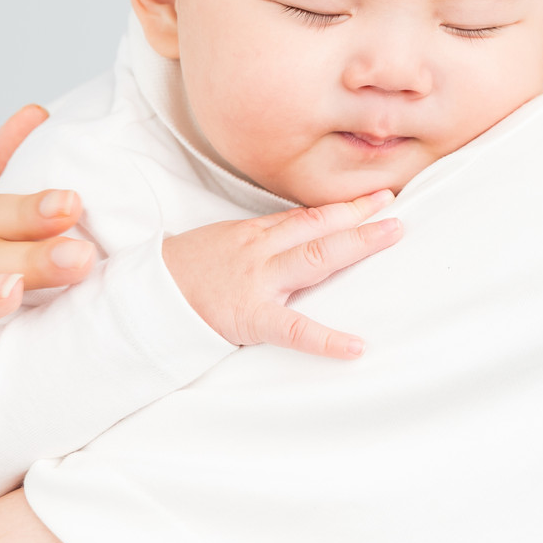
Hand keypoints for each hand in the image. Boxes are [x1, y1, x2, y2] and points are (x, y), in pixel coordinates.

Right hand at [162, 191, 402, 358]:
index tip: (378, 197)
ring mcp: (258, 281)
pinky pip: (293, 329)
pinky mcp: (250, 317)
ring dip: (355, 243)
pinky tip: (355, 346)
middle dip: (359, 214)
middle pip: (317, 226)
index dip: (344, 206)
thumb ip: (266, 242)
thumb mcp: (226, 245)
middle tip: (395, 204)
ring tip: (391, 235)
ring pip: (313, 257)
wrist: (146, 297)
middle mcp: (261, 250)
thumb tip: (304, 236)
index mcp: (256, 235)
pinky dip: (325, 338)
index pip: (308, 216)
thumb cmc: (187, 272)